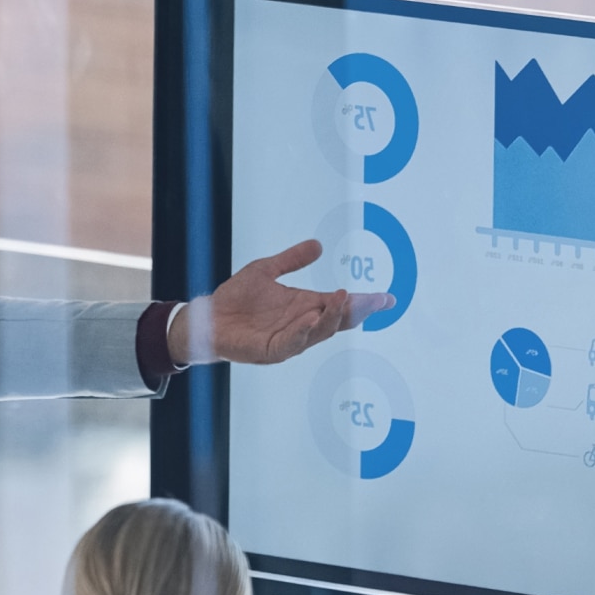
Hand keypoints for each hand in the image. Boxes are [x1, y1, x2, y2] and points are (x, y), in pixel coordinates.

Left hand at [169, 240, 391, 367]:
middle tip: (376, 300)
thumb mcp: (265, 270)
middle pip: (338, 320)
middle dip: (358, 310)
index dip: (364, 302)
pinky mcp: (271, 350)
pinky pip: (291, 343)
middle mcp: (302, 324)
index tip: (387, 297)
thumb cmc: (236, 298)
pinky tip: (310, 319)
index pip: (341, 305)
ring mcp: (289, 339)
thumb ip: (291, 260)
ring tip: (342, 298)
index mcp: (305, 306)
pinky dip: (302, 332)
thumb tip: (318, 245)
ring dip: (332, 317)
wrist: (207, 317)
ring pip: (319, 332)